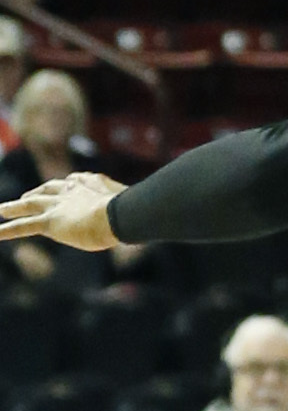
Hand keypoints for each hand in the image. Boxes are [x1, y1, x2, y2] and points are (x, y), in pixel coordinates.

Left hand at [0, 172, 125, 251]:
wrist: (117, 214)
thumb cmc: (131, 213)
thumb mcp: (133, 208)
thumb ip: (133, 209)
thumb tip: (149, 214)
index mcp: (91, 184)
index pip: (74, 181)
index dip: (67, 184)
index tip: (65, 184)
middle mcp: (72, 190)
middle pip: (48, 189)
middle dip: (36, 192)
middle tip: (25, 196)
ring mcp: (59, 205)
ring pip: (31, 205)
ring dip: (14, 207)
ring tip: (2, 209)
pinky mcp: (50, 222)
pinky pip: (24, 226)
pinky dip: (8, 230)